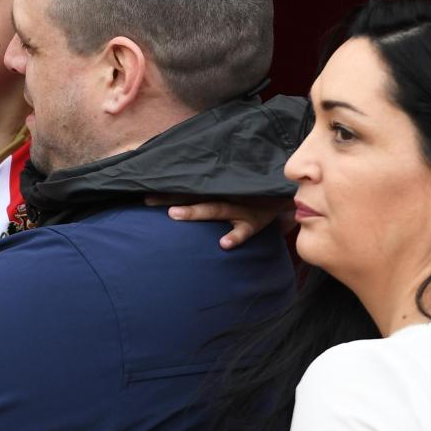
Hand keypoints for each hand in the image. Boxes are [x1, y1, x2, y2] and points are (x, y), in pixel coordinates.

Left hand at [144, 195, 294, 249]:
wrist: (289, 190)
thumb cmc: (253, 190)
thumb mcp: (232, 186)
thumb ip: (209, 189)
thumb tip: (178, 194)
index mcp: (218, 187)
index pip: (187, 186)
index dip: (165, 188)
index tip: (141, 189)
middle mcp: (226, 194)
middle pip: (194, 194)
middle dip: (170, 197)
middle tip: (147, 201)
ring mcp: (241, 207)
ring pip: (215, 208)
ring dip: (195, 211)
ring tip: (174, 214)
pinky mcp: (257, 220)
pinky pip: (245, 230)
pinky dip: (235, 236)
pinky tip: (223, 244)